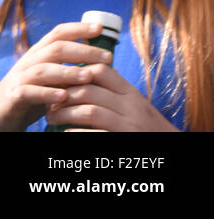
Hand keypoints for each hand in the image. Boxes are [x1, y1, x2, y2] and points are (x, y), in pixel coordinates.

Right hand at [0, 22, 113, 131]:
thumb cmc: (31, 97)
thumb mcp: (49, 80)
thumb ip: (67, 70)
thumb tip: (101, 64)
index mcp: (38, 55)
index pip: (57, 34)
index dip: (77, 28)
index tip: (99, 28)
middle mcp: (28, 62)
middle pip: (54, 49)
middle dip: (82, 51)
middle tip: (107, 58)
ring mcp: (19, 78)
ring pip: (42, 70)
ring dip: (66, 72)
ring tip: (88, 77)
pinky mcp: (13, 96)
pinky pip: (29, 92)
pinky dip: (46, 94)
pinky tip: (63, 98)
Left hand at [45, 65, 178, 131]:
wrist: (170, 149)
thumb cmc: (145, 126)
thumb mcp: (133, 104)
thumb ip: (112, 90)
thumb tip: (81, 74)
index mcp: (131, 93)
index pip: (101, 70)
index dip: (76, 72)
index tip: (59, 79)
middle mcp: (131, 106)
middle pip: (89, 90)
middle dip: (63, 95)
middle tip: (48, 101)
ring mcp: (129, 125)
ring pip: (89, 111)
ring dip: (64, 113)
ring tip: (51, 117)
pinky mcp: (124, 140)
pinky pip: (95, 134)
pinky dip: (76, 133)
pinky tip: (66, 133)